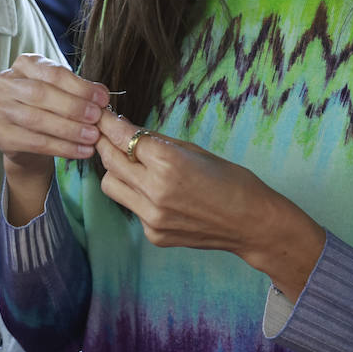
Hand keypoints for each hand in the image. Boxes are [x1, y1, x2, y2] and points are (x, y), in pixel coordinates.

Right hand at [0, 54, 107, 223]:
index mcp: (24, 65)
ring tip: (92, 137)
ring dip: (69, 130)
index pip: (53, 73)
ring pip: (37, 119)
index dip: (80, 87)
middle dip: (73, 107)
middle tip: (96, 118)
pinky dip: (62, 148)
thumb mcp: (63, 92)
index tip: (102, 99)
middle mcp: (5, 83)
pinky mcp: (0, 135)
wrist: (29, 138)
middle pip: (41, 94)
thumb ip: (80, 91)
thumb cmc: (48, 107)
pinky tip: (81, 151)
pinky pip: (35, 142)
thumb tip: (101, 95)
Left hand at [94, 112, 324, 300]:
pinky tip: (155, 192)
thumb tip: (127, 130)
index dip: (109, 124)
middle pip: (110, 161)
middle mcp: (155, 191)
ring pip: (111, 186)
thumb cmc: (230, 180)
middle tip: (108, 134)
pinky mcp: (153, 235)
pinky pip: (131, 207)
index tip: (100, 116)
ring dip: (115, 171)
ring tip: (132, 164)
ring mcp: (152, 217)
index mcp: (168, 163)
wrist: (252, 223)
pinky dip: (136, 195)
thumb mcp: (193, 150)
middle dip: (106, 144)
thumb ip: (157, 142)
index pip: (124, 138)